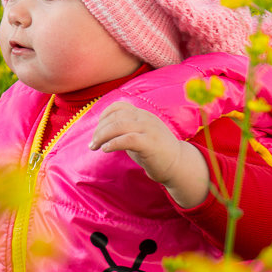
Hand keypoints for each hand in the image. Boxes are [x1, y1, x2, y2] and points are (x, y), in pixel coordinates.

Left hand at [89, 102, 209, 206]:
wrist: (178, 165)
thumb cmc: (155, 152)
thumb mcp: (139, 136)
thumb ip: (125, 131)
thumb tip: (102, 132)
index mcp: (142, 115)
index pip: (119, 106)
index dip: (103, 116)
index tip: (97, 130)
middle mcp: (145, 119)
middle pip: (116, 117)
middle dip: (99, 129)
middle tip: (92, 144)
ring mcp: (149, 130)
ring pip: (119, 125)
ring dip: (102, 136)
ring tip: (95, 147)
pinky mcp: (150, 143)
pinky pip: (128, 139)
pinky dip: (113, 143)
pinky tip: (106, 149)